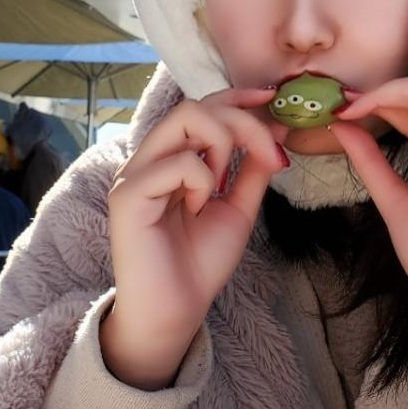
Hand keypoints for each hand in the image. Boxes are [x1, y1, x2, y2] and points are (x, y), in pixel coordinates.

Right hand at [101, 87, 289, 388]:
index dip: (237, 96)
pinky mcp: (128, 196)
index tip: (272, 99)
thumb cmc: (201, 261)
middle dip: (242, 122)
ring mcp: (135, 175)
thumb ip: (254, 166)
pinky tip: (198, 208)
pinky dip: (201, 180)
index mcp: (171, 158)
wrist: (177, 312)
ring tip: (222, 186)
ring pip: (184, 119)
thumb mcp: (240, 206)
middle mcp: (148, 159)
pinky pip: (176, 162)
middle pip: (196, 105)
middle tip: (269, 157)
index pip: (202, 106)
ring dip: (221, 146)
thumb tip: (278, 125)